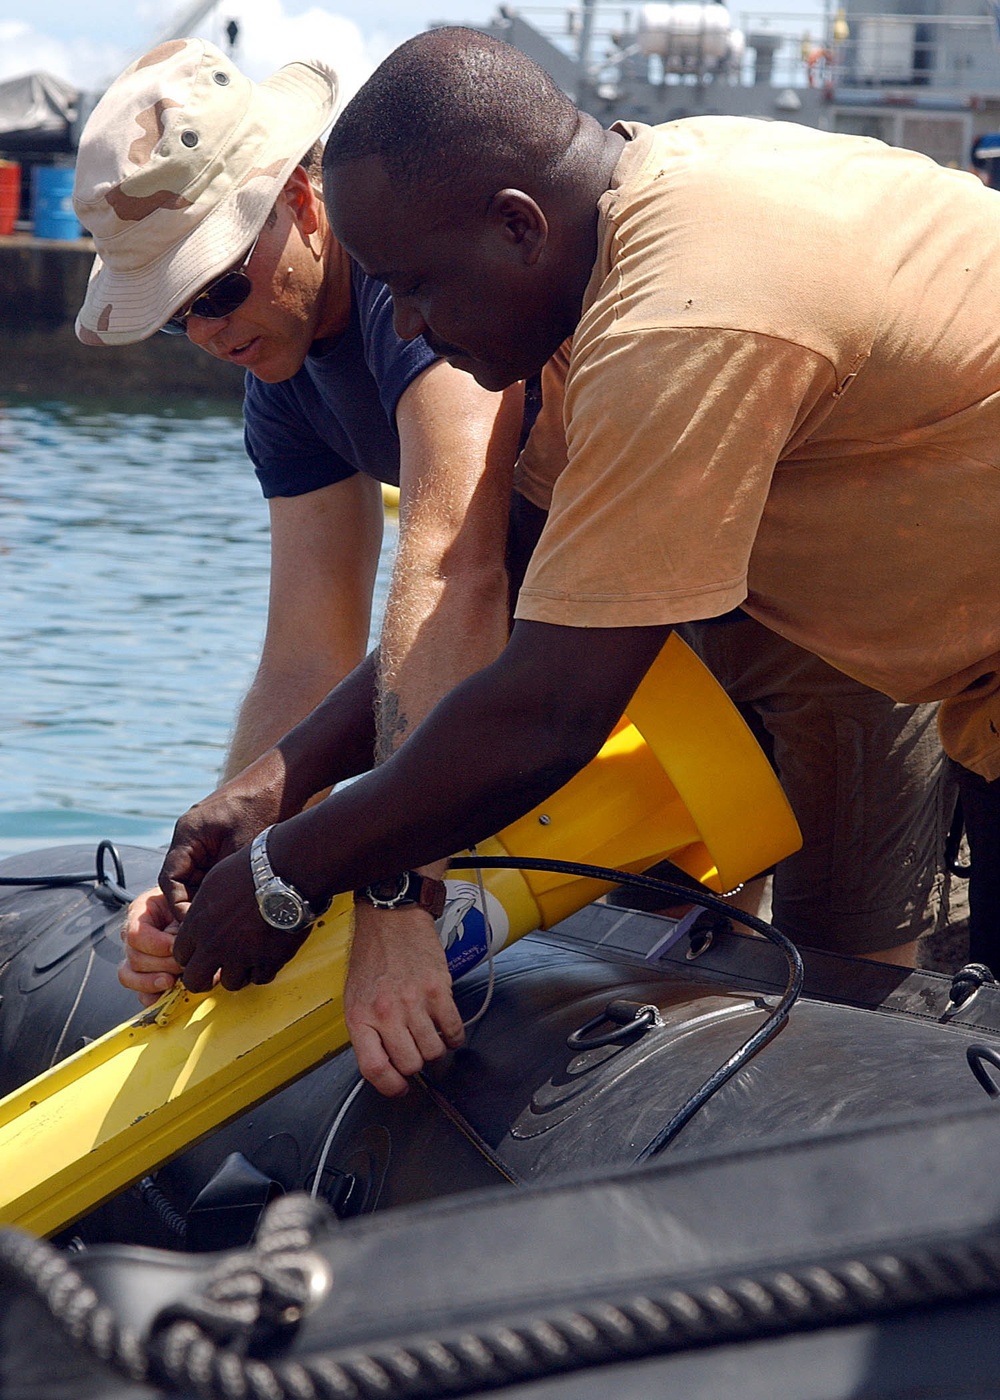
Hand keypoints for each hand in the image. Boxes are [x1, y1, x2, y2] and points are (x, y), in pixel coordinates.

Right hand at [119, 887, 183, 1006]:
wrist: (201, 911)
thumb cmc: (193, 903)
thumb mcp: (188, 902)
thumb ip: (184, 918)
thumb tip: (184, 943)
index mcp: (141, 911)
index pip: (136, 934)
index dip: (157, 945)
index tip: (177, 947)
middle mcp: (133, 934)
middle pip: (134, 957)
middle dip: (162, 964)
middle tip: (184, 965)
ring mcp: (136, 956)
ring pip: (129, 976)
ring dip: (152, 983)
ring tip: (173, 983)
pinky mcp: (144, 975)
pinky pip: (138, 991)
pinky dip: (152, 997)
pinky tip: (168, 995)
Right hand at [158, 749, 286, 921]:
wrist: (283, 779)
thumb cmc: (263, 808)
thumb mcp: (242, 851)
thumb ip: (220, 881)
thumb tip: (209, 916)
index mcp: (187, 834)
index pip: (169, 880)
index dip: (180, 908)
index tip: (196, 927)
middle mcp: (190, 836)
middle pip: (181, 881)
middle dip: (195, 906)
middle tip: (213, 929)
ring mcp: (205, 837)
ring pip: (198, 877)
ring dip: (210, 897)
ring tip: (227, 920)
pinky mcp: (220, 839)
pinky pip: (213, 868)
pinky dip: (221, 885)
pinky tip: (238, 901)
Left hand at [172, 846, 311, 992]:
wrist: (284, 874)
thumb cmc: (249, 870)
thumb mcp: (213, 883)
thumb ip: (201, 910)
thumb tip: (198, 920)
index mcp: (197, 925)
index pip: (180, 956)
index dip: (191, 957)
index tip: (201, 953)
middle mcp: (214, 945)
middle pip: (195, 981)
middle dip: (203, 978)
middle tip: (215, 972)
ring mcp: (241, 956)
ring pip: (230, 983)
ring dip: (237, 974)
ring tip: (247, 960)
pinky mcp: (267, 961)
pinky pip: (259, 979)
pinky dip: (262, 971)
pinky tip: (266, 956)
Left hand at [344, 901, 464, 1095]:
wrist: (391, 918)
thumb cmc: (372, 956)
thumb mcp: (355, 997)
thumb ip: (367, 1031)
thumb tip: (386, 1064)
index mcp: (359, 1017)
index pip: (375, 1069)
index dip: (390, 1087)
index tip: (400, 1087)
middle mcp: (386, 1012)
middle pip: (410, 1064)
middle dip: (416, 1064)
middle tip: (416, 1052)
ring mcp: (413, 1002)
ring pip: (434, 1051)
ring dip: (435, 1049)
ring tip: (431, 1036)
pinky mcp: (438, 990)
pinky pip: (454, 1029)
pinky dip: (454, 1036)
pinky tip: (447, 1028)